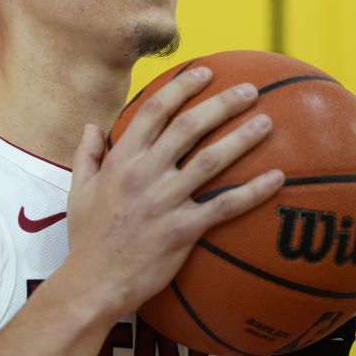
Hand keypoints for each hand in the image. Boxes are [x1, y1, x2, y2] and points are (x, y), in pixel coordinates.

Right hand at [65, 67, 284, 321]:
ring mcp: (164, 201)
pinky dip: (254, 191)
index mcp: (121, 160)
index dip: (181, 87)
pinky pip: (225, 206)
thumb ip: (86, 155)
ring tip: (268, 123)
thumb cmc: (87, 239)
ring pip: (211, 161)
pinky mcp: (182, 230)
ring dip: (242, 138)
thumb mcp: (78, 191)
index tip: (205, 72)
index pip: (154, 110)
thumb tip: (91, 127)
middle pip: (189, 127)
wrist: (93, 283)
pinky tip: (277, 179)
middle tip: (250, 90)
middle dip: (222, 103)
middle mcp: (144, 173)